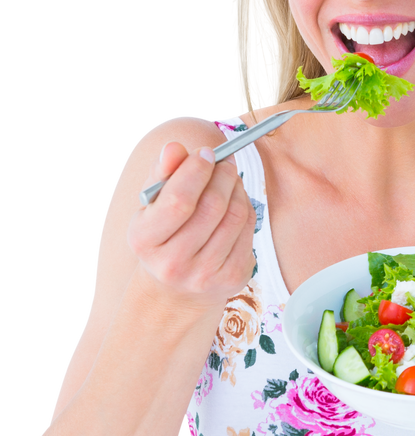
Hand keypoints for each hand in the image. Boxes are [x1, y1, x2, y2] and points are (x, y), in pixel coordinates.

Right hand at [128, 142, 256, 308]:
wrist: (177, 287)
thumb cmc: (164, 232)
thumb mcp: (153, 204)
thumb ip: (162, 172)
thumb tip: (175, 148)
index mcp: (144, 240)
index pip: (177, 200)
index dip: (196, 171)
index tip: (206, 152)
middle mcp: (172, 263)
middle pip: (212, 207)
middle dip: (223, 175)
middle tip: (225, 161)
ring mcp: (204, 275)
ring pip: (235, 216)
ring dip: (237, 189)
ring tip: (230, 180)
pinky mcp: (232, 278)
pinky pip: (248, 230)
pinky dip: (246, 209)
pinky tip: (235, 204)